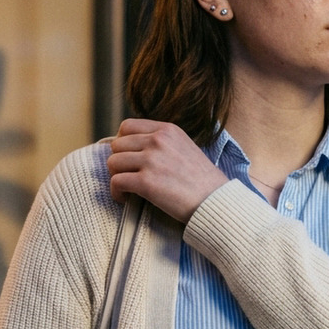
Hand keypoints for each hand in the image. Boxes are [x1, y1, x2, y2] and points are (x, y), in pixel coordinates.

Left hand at [107, 119, 226, 222]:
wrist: (215, 201)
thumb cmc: (203, 181)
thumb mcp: (185, 148)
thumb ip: (163, 143)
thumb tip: (136, 149)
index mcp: (167, 130)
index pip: (127, 126)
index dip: (122, 143)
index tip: (128, 157)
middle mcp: (157, 140)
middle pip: (117, 145)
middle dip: (119, 162)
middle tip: (127, 176)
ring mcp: (151, 160)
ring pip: (113, 162)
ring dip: (116, 177)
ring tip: (126, 189)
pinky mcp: (146, 182)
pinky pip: (116, 182)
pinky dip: (116, 192)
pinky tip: (124, 199)